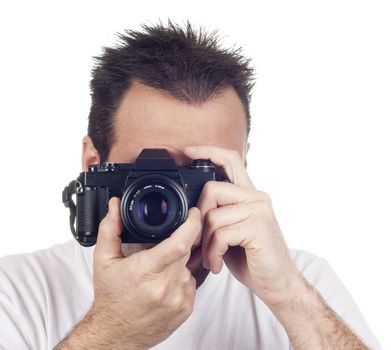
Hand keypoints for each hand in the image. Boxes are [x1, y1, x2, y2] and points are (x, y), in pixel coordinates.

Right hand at [90, 197, 201, 348]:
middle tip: (165, 245)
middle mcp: (165, 286)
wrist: (115, 333)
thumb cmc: (110, 298)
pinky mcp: (186, 309)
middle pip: (186, 251)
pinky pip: (190, 283)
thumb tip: (115, 206)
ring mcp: (178, 299)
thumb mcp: (104, 260)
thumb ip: (110, 228)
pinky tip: (163, 285)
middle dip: (180, 242)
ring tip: (157, 272)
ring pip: (188, 267)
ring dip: (178, 263)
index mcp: (146, 270)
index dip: (192, 224)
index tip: (193, 213)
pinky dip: (180, 278)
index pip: (180, 242)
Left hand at [184, 145, 301, 307]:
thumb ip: (219, 213)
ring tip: (211, 257)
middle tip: (200, 241)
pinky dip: (213, 253)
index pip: (231, 160)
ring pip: (213, 216)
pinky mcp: (258, 228)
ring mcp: (259, 211)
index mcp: (249, 195)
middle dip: (199, 218)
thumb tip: (192, 208)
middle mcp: (257, 197)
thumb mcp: (232, 230)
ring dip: (205, 243)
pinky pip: (220, 234)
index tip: (188, 151)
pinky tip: (217, 264)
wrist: (278, 283)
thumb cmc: (252, 257)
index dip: (208, 151)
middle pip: (212, 189)